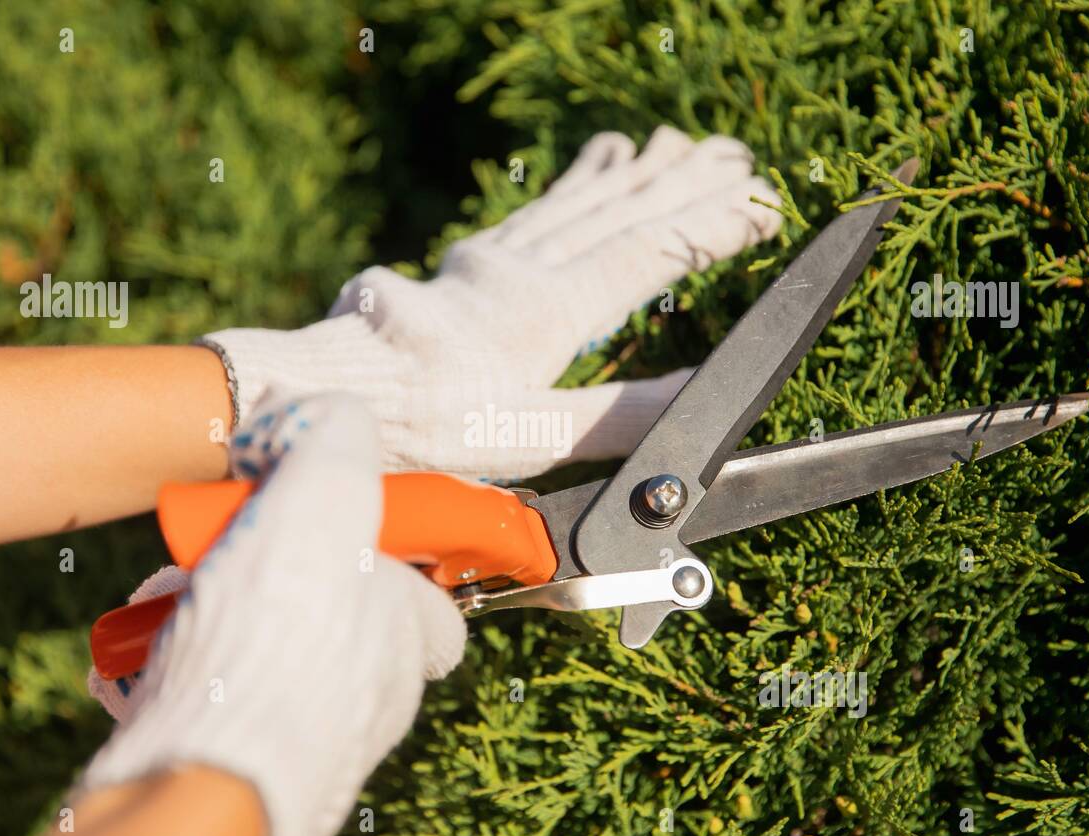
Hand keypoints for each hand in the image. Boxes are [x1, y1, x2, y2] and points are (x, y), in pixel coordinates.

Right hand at [78, 391, 465, 835]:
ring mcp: (301, 732)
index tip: (326, 512)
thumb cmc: (284, 636)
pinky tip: (142, 646)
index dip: (381, 539)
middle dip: (256, 561)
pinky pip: (201, 691)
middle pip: (318, 604)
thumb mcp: (329, 491)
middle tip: (220, 545)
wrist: (203, 767)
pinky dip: (165, 659)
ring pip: (252, 644)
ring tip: (167, 597)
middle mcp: (365, 692)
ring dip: (199, 605)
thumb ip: (334, 436)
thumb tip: (311, 420)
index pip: (426, 589)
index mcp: (407, 637)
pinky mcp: (234, 756)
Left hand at [201, 126, 780, 480]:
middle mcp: (521, 272)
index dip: (710, 228)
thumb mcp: (527, 438)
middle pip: (619, 213)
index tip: (762, 205)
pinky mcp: (462, 264)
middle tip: (739, 155)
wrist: (325, 396)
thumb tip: (692, 393)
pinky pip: (533, 209)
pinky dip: (575, 181)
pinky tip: (595, 162)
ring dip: (637, 173)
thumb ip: (614, 413)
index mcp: (547, 314)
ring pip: (578, 202)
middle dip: (685, 183)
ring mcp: (488, 261)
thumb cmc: (421, 429)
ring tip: (682, 143)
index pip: (647, 255)